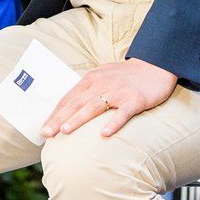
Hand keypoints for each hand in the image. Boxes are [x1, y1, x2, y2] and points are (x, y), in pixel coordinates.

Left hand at [43, 58, 177, 137]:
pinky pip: (123, 112)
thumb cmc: (126, 76)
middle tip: (46, 133)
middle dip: (59, 119)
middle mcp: (102, 84)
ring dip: (79, 119)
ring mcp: (119, 92)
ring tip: (65, 131)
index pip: (69, 99)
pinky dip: (113, 123)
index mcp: (92, 79)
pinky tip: (104, 134)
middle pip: (77, 103)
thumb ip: (87, 90)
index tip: (43, 130)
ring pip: (95, 106)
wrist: (156, 65)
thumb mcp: (103, 76)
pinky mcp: (135, 100)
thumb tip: (68, 110)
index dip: (55, 114)